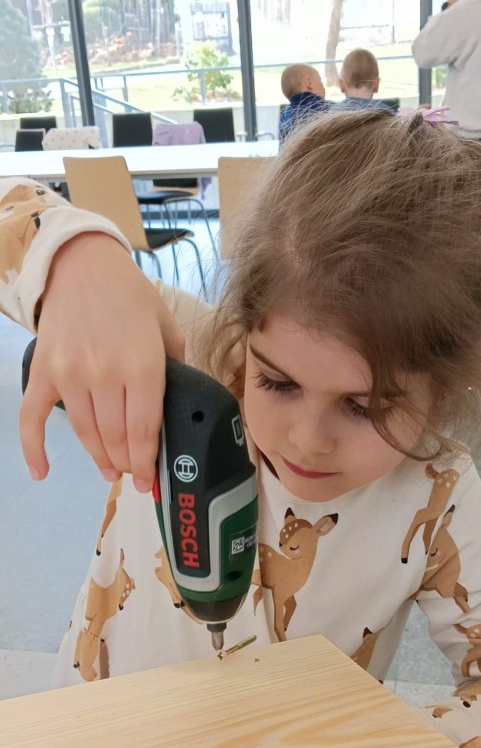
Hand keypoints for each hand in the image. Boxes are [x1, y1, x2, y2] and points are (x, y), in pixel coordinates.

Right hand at [20, 232, 184, 492]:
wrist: (84, 265)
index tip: (150, 482)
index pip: (144, 430)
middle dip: (127, 462)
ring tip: (110, 470)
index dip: (147, 462)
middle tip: (134, 475)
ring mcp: (69, 373)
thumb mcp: (168, 329)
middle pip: (115, 436)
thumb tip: (181, 408)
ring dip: (98, 457)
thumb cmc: (132, 297)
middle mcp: (104, 374)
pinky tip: (41, 472)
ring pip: (85, 432)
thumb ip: (177, 370)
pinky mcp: (42, 371)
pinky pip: (33, 416)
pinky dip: (33, 448)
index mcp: (142, 366)